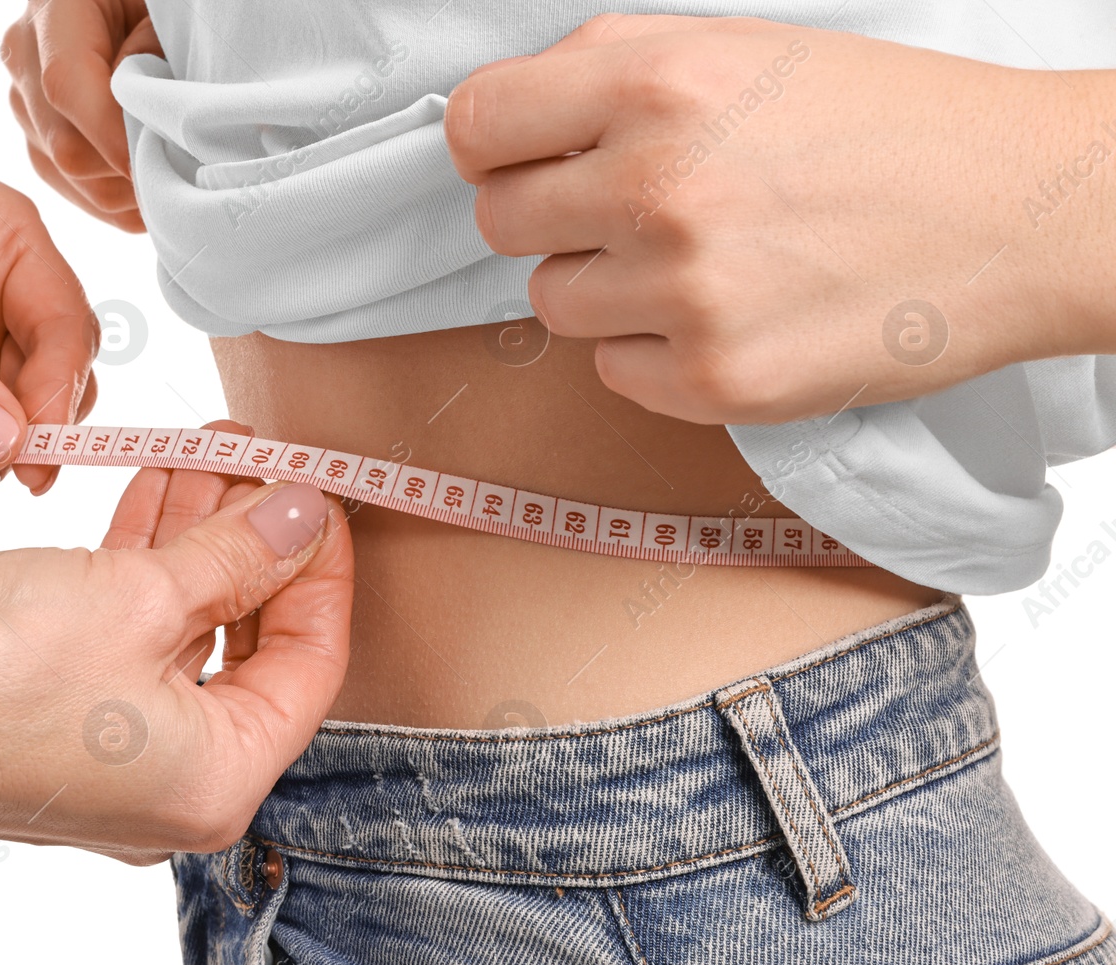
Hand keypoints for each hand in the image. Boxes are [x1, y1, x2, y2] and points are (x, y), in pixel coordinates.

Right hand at [0, 463, 352, 865]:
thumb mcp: (139, 596)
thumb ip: (236, 555)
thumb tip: (300, 516)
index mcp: (217, 781)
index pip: (311, 663)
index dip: (322, 568)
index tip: (317, 495)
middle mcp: (175, 785)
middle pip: (251, 647)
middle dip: (256, 545)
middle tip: (262, 465)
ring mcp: (117, 757)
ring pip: (188, 634)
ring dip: (200, 543)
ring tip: (210, 453)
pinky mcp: (67, 722)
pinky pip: (133, 639)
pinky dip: (148, 570)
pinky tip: (157, 492)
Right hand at [4, 0, 159, 231]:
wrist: (131, 13)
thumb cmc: (156, 5)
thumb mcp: (163, 7)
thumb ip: (154, 43)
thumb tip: (142, 106)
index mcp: (53, 10)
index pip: (65, 85)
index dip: (112, 135)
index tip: (161, 160)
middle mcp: (26, 58)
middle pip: (65, 146)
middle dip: (128, 171)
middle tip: (186, 176)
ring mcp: (28, 103)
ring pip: (68, 176)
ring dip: (127, 193)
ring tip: (177, 181)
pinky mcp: (41, 137)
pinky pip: (73, 189)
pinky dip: (119, 204)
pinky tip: (155, 193)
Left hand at [446, 16, 1115, 423]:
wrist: (1020, 212)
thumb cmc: (884, 123)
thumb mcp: (743, 49)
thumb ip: (612, 74)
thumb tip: (506, 124)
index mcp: (657, 82)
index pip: (477, 125)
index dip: (496, 144)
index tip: (527, 157)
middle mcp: (658, 186)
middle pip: (501, 221)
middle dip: (554, 215)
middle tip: (634, 209)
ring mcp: (685, 294)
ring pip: (553, 303)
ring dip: (605, 286)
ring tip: (700, 261)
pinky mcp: (716, 382)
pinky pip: (612, 371)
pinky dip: (652, 351)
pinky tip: (730, 313)